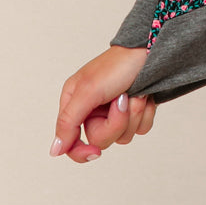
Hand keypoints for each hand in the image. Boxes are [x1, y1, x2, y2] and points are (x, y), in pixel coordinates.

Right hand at [51, 45, 155, 162]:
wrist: (150, 52)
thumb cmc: (117, 65)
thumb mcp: (88, 91)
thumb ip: (68, 121)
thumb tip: (55, 150)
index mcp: (75, 103)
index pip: (70, 141)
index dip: (81, 151)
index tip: (95, 152)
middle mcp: (93, 110)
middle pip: (101, 140)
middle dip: (115, 122)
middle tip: (121, 100)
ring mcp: (115, 112)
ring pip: (123, 136)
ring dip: (133, 115)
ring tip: (134, 94)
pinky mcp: (135, 112)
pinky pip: (141, 128)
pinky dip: (145, 113)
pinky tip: (145, 96)